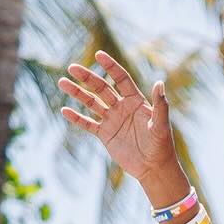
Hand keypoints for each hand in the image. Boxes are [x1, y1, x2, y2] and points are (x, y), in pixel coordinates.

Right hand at [59, 53, 189, 200]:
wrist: (153, 168)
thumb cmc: (161, 146)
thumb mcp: (160, 125)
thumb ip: (160, 105)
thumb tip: (160, 83)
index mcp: (135, 101)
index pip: (121, 79)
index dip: (111, 66)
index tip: (99, 54)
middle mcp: (122, 107)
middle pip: (102, 88)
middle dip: (87, 77)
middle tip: (72, 67)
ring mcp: (112, 120)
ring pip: (91, 103)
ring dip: (77, 93)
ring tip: (62, 82)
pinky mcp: (105, 134)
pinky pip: (88, 124)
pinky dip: (77, 118)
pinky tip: (64, 110)